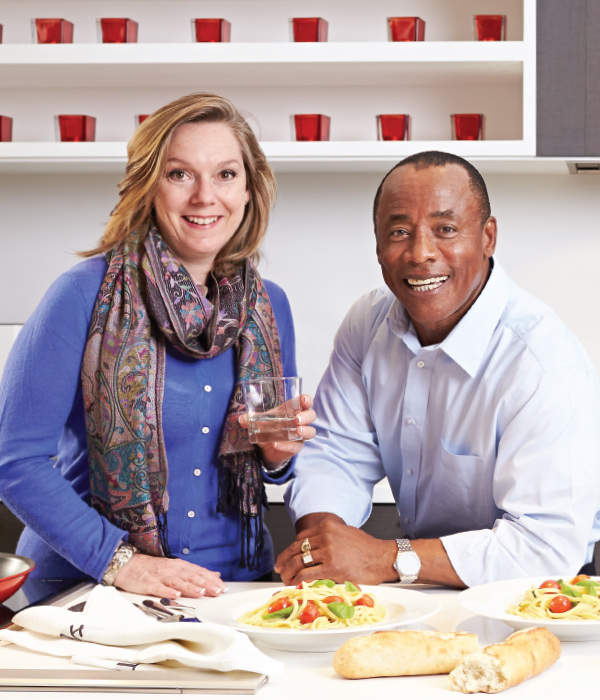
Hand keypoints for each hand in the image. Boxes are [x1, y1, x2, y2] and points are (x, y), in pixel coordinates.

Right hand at [114, 554, 226, 597]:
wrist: (128, 564)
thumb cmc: (153, 568)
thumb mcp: (176, 566)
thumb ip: (195, 572)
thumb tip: (214, 575)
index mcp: (180, 566)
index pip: (199, 572)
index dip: (211, 579)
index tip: (222, 586)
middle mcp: (172, 569)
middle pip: (192, 577)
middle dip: (206, 584)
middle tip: (217, 591)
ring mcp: (160, 576)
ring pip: (178, 581)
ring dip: (190, 587)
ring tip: (201, 592)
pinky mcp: (148, 583)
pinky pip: (159, 587)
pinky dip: (167, 591)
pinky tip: (175, 594)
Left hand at [239, 393, 316, 470]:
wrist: (266, 448)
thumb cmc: (268, 428)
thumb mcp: (258, 421)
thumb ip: (250, 419)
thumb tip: (241, 419)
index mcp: (292, 410)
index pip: (305, 402)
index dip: (306, 400)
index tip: (304, 400)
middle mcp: (300, 421)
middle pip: (311, 416)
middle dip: (306, 416)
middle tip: (297, 419)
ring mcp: (299, 435)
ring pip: (311, 432)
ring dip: (305, 431)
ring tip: (297, 431)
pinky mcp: (296, 447)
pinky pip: (295, 446)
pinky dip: (287, 445)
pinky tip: (277, 444)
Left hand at [274, 513, 397, 585]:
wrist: (382, 558)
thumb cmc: (366, 548)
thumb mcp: (345, 533)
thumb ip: (327, 537)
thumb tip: (312, 548)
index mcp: (328, 525)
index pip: (301, 537)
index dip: (290, 549)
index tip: (285, 556)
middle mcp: (326, 536)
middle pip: (297, 548)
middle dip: (284, 560)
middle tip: (279, 568)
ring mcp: (328, 552)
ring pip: (299, 562)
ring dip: (288, 572)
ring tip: (284, 578)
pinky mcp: (331, 568)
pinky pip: (307, 574)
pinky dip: (297, 580)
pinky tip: (295, 584)